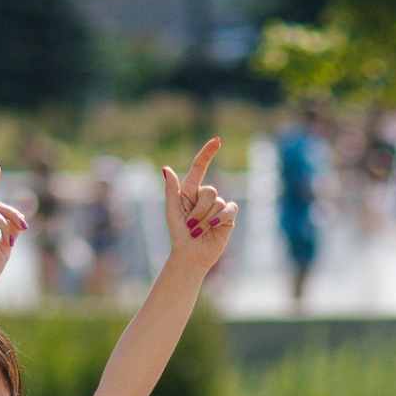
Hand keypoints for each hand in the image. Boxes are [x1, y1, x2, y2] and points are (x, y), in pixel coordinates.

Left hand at [164, 138, 237, 273]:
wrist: (191, 254)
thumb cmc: (178, 234)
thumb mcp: (172, 211)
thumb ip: (171, 190)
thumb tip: (167, 169)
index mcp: (190, 190)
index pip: (200, 167)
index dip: (208, 153)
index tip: (217, 140)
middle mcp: (205, 195)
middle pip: (209, 191)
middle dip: (199, 210)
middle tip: (191, 225)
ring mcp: (218, 205)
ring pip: (217, 203)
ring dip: (206, 220)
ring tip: (198, 231)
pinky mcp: (228, 217)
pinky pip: (228, 209)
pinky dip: (220, 218)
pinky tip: (213, 227)